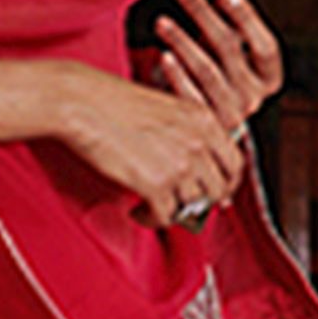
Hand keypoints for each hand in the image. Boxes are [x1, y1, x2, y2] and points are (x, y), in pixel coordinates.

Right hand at [49, 64, 244, 227]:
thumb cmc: (110, 99)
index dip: (227, 183)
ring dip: (173, 211)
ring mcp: (179, 165)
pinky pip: (165, 216)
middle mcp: (197, 142)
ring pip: (191, 206)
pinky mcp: (155, 184)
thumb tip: (191, 162)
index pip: (235, 163)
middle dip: (201, 203)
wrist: (82, 101)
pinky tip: (138, 211)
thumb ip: (185, 132)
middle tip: (183, 206)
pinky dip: (151, 219)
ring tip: (152, 207)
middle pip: (218, 190)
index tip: (216, 193)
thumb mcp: (164, 106)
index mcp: (202, 119)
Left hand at [156, 0, 285, 149]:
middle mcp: (254, 98)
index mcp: (269, 78)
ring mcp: (231, 115)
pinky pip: (189, 96)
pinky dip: (175, 74)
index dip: (247, 19)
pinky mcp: (203, 127)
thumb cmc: (215, 72)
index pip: (265, 46)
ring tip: (161, 21)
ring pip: (207, 70)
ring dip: (182, 41)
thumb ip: (230, 28)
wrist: (200, 124)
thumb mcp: (227, 51)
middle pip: (229, 50)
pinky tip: (161, 54)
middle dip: (204, 16)